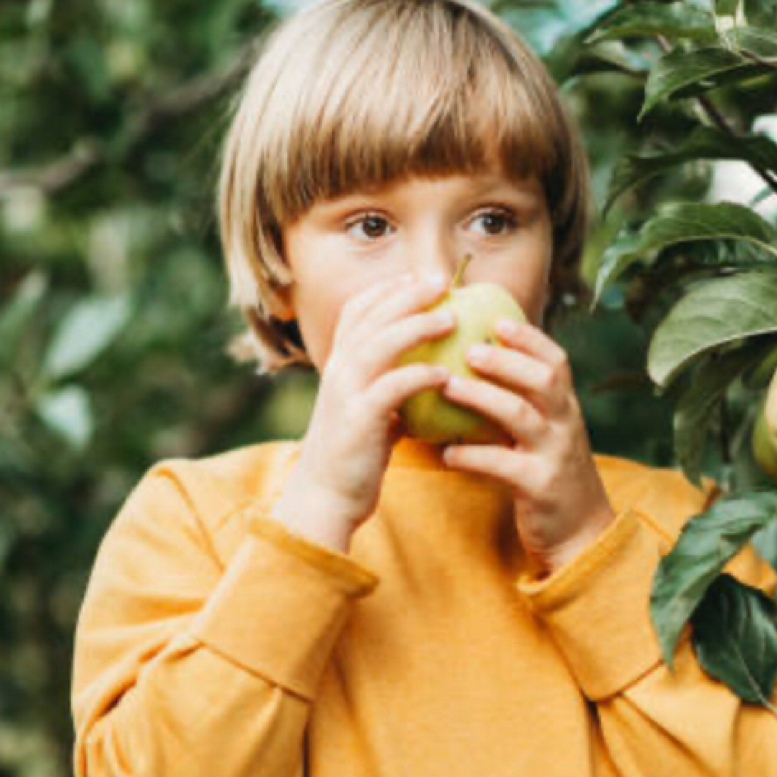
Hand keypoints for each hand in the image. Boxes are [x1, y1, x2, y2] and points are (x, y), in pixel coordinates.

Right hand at [291, 275, 455, 529]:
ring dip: (417, 325)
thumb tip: (427, 378)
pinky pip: (392, 388)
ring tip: (451, 318)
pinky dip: (419, 376)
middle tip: (443, 281)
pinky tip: (446, 374)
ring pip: (380, 344)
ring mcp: (345, 394)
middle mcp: (338, 371)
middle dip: (408, 294)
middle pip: (371, 316)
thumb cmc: (354, 457)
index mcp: (339, 365)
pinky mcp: (359, 421)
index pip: (357, 311)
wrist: (325, 499)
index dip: (386, 289)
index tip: (418, 277)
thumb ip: (390, 390)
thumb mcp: (369, 413)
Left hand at [440, 319, 616, 576]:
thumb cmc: (549, 475)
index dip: (528, 338)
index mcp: (566, 407)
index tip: (497, 320)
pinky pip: (502, 465)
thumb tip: (473, 369)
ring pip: (521, 415)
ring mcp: (554, 455)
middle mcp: (565, 425)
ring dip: (482, 397)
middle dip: (505, 360)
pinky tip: (445, 453)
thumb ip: (522, 403)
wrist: (580, 535)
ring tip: (448, 387)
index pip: (555, 361)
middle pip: (542, 379)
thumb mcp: (546, 435)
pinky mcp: (539, 487)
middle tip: (468, 348)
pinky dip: (471, 455)